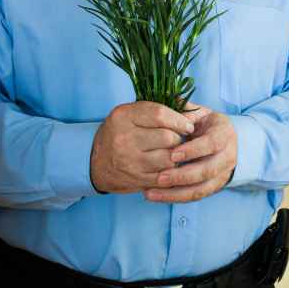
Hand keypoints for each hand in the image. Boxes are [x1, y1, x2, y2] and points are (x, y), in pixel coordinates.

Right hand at [90, 101, 209, 193]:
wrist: (96, 162)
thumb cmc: (121, 132)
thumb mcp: (131, 113)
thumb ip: (157, 109)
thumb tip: (192, 111)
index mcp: (123, 116)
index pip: (159, 114)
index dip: (179, 119)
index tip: (188, 124)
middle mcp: (123, 138)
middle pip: (167, 137)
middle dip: (179, 138)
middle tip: (179, 139)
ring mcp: (129, 161)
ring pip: (168, 158)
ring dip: (177, 155)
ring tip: (174, 151)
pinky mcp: (136, 179)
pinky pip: (165, 176)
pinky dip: (171, 171)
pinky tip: (169, 165)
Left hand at [143, 107, 237, 202]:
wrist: (226, 142)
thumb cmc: (207, 125)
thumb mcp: (201, 114)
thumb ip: (186, 111)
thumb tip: (169, 102)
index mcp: (224, 134)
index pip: (211, 144)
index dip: (193, 150)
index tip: (173, 154)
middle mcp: (227, 157)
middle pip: (206, 170)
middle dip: (182, 176)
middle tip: (159, 177)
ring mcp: (221, 175)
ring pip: (200, 189)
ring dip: (175, 193)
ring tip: (151, 191)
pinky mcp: (212, 188)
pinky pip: (194, 197)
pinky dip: (174, 198)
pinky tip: (155, 196)